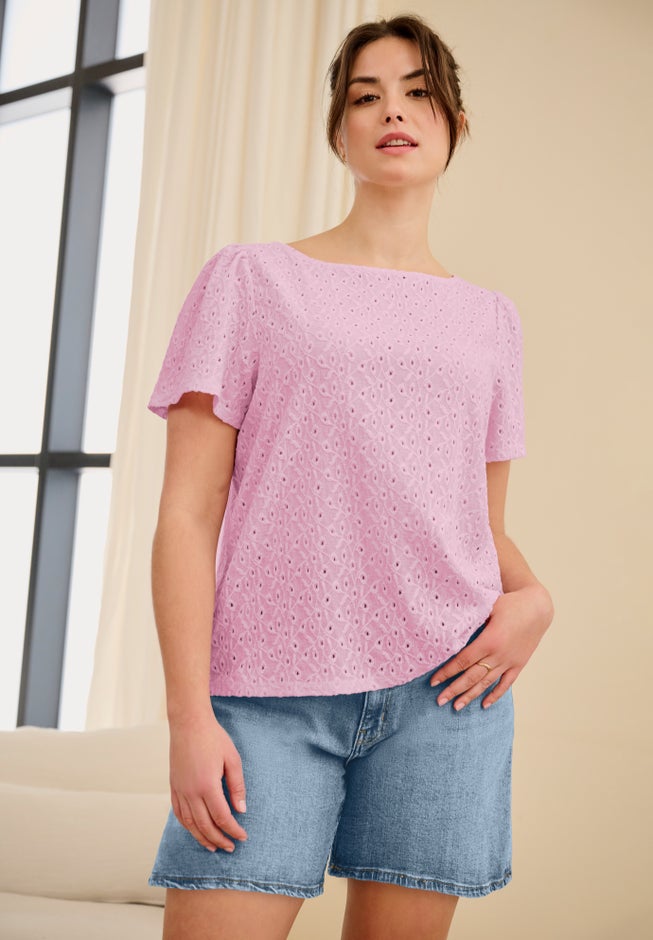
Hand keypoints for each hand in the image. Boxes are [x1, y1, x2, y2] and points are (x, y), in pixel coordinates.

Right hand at [169, 710, 248, 852]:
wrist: (188, 723)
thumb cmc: (213, 738)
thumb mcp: (232, 759)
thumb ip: (237, 786)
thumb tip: (241, 810)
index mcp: (207, 785)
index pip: (222, 817)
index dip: (233, 830)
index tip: (243, 837)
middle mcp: (191, 792)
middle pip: (205, 826)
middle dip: (219, 839)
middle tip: (231, 847)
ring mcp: (180, 791)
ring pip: (190, 824)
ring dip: (202, 838)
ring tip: (214, 846)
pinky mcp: (173, 787)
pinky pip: (179, 814)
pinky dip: (188, 827)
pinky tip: (195, 830)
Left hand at [428, 584, 553, 709]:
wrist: (538, 608)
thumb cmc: (510, 604)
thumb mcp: (488, 606)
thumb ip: (471, 619)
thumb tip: (449, 626)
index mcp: (489, 640)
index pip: (463, 661)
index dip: (447, 672)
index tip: (433, 681)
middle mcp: (499, 655)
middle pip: (472, 677)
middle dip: (454, 689)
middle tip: (439, 701)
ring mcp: (509, 662)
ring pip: (486, 683)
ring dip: (470, 696)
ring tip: (456, 707)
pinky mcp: (518, 664)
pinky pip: (506, 683)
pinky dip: (495, 695)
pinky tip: (484, 705)